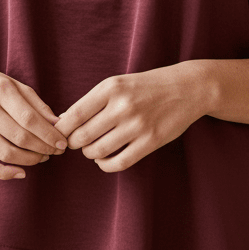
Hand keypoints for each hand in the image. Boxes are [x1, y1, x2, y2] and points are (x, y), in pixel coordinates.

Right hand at [0, 62, 67, 180]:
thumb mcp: (16, 86)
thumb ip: (38, 105)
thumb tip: (59, 125)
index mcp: (1, 91)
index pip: (30, 119)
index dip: (49, 134)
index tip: (63, 143)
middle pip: (20, 137)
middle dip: (43, 148)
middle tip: (56, 152)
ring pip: (6, 153)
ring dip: (29, 160)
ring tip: (42, 157)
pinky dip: (4, 173)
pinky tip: (21, 172)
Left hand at [54, 64, 206, 172]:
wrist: (187, 88)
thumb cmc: (146, 87)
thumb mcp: (118, 84)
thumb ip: (92, 101)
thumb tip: (62, 121)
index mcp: (111, 88)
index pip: (74, 114)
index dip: (62, 129)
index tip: (61, 133)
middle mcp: (123, 106)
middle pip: (82, 136)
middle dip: (74, 144)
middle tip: (77, 143)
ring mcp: (138, 125)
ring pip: (98, 151)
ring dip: (90, 154)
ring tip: (93, 148)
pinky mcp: (151, 141)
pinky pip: (119, 162)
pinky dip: (106, 165)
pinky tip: (105, 159)